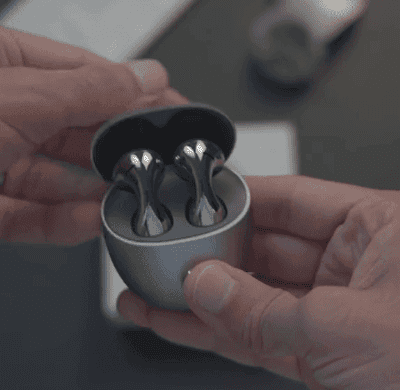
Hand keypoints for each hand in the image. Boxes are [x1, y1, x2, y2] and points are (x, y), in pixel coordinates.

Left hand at [0, 26, 188, 245]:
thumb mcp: (19, 98)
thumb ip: (89, 90)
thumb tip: (148, 77)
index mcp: (7, 66)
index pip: (88, 74)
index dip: (135, 93)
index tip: (174, 111)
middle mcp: (4, 110)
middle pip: (78, 130)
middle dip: (118, 151)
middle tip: (154, 163)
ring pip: (60, 178)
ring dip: (95, 193)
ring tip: (128, 198)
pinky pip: (34, 215)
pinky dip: (64, 223)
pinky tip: (91, 222)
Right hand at [118, 175, 399, 389]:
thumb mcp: (350, 328)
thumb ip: (264, 308)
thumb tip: (205, 285)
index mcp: (374, 229)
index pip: (288, 199)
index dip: (239, 199)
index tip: (197, 203)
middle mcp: (352, 265)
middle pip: (264, 248)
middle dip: (212, 255)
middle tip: (166, 258)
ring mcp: (333, 312)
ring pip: (255, 296)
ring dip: (203, 299)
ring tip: (155, 292)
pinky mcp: (322, 354)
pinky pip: (260, 334)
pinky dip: (220, 332)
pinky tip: (181, 322)